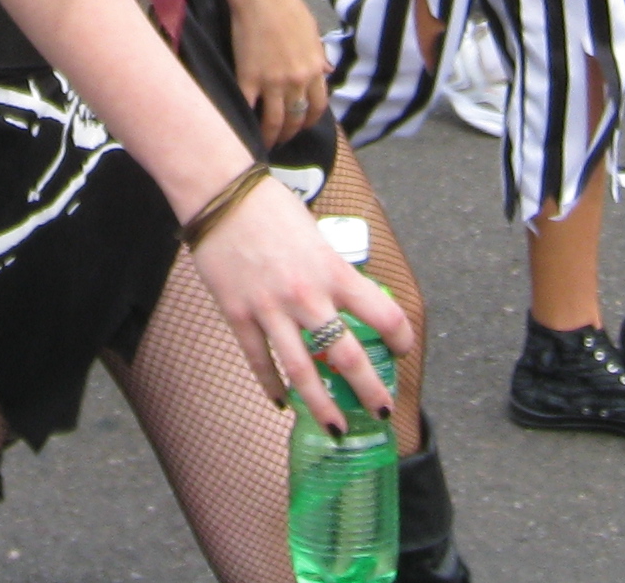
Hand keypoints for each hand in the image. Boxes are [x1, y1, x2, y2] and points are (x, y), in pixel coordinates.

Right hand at [186, 172, 413, 434]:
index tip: (402, 350)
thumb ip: (332, 272)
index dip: (401, 338)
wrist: (221, 195)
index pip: (383, 314)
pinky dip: (271, 385)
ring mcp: (271, 309)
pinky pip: (259, 360)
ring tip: (336, 428)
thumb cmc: (271, 207)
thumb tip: (346, 300)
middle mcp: (308, 296)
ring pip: (303, 372)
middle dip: (370, 391)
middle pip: (347, 357)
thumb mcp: (317, 236)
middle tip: (383, 412)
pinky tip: (281, 401)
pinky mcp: (239, 315)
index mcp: (333, 271)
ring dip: (322, 406)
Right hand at [225, 0, 330, 147]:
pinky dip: (246, 120)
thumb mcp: (312, 32)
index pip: (318, 106)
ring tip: (265, 142)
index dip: (310, 120)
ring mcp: (272, 82)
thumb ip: (319, 55)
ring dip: (271, 136)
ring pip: (274, 121)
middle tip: (283, 139)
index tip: (302, 125)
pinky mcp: (248, 79)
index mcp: (314, 69)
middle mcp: (297, 81)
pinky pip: (248, 107)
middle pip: (296, 117)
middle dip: (290, 133)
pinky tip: (243, 128)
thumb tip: (327, 71)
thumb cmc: (288, 7)